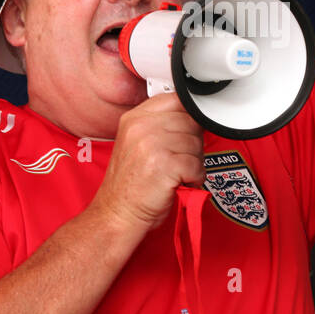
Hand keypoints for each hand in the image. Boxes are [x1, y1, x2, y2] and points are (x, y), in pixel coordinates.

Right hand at [89, 92, 203, 240]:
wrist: (117, 215)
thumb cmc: (130, 185)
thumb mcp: (138, 144)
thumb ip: (161, 126)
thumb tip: (194, 117)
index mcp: (134, 118)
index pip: (176, 99)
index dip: (188, 116)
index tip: (187, 131)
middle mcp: (141, 127)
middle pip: (190, 121)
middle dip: (192, 143)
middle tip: (179, 160)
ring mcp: (152, 144)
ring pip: (196, 142)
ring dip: (194, 162)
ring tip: (177, 173)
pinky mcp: (164, 164)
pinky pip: (197, 164)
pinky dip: (195, 178)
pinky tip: (180, 183)